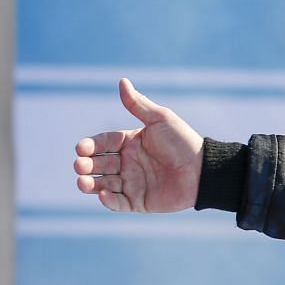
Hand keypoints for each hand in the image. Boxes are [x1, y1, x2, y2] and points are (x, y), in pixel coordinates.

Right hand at [73, 78, 204, 212]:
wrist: (204, 170)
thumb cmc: (183, 142)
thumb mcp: (160, 119)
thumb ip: (138, 104)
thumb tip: (122, 81)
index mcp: (130, 142)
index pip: (103, 143)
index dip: (90, 146)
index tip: (81, 148)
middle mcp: (128, 162)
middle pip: (99, 163)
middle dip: (86, 164)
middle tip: (80, 165)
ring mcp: (132, 183)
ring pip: (103, 184)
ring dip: (90, 183)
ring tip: (82, 181)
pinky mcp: (139, 201)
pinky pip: (118, 203)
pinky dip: (108, 200)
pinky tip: (102, 194)